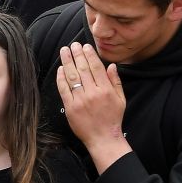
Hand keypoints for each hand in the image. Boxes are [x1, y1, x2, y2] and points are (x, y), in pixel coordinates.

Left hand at [57, 42, 129, 171]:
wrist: (103, 138)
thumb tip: (111, 66)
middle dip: (77, 55)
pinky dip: (61, 78)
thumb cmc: (113, 118)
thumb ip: (116, 82)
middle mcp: (93, 93)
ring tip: (64, 51)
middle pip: (83, 70)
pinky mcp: (70, 107)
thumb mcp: (120, 99)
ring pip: (72, 77)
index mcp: (106, 90)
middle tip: (73, 45)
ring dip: (67, 62)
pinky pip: (64, 90)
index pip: (96, 68)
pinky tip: (60, 69)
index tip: (85, 46)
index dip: (90, 55)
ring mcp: (80, 100)